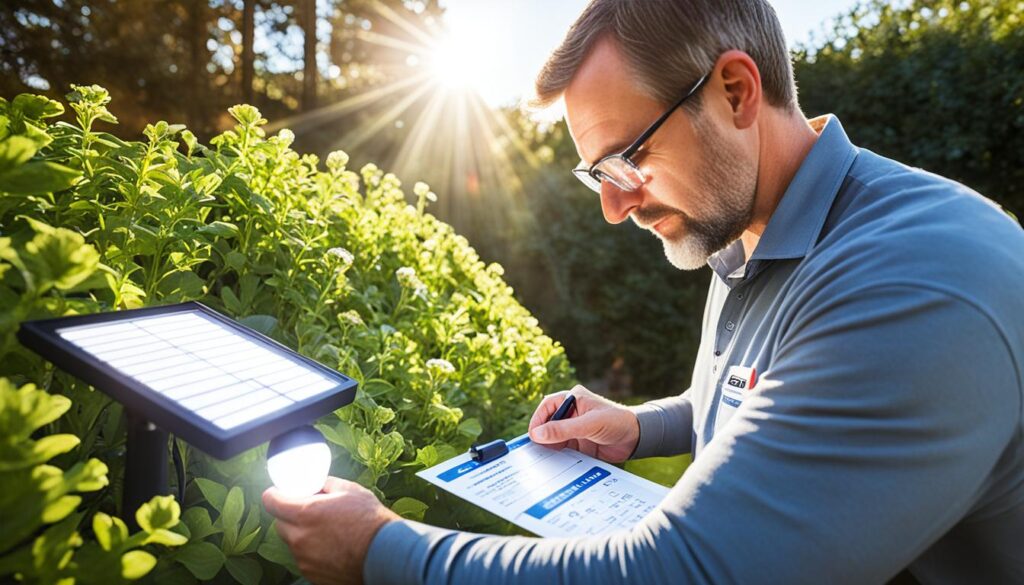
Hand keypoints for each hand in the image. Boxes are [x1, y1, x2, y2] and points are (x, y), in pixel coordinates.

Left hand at [262, 477, 399, 584]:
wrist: (385, 553)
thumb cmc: (369, 520)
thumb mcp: (349, 490)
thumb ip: (325, 484)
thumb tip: (316, 483)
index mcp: (304, 513)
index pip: (271, 502)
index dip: (275, 495)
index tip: (280, 494)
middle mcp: (299, 538)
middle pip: (280, 524)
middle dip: (290, 516)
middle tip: (309, 512)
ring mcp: (304, 559)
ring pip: (293, 543)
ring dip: (302, 535)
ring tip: (328, 532)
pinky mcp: (312, 574)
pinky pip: (304, 559)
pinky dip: (312, 552)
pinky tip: (332, 547)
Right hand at [528, 385, 639, 462]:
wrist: (638, 439)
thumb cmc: (618, 422)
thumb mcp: (589, 424)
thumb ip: (563, 429)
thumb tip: (537, 434)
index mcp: (573, 398)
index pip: (548, 406)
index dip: (538, 420)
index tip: (533, 436)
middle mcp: (571, 412)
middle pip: (548, 423)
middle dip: (541, 436)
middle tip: (535, 450)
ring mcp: (574, 428)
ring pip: (554, 438)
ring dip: (549, 447)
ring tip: (543, 459)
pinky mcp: (578, 443)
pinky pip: (563, 449)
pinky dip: (558, 456)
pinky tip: (555, 463)